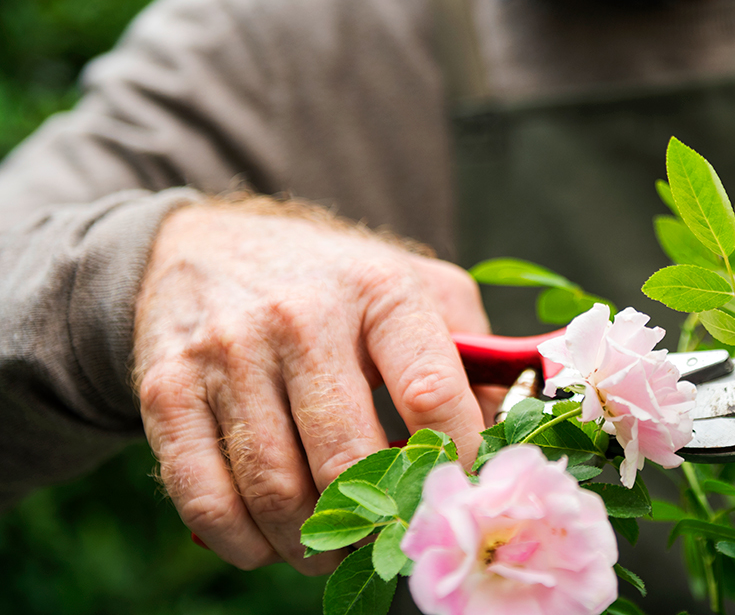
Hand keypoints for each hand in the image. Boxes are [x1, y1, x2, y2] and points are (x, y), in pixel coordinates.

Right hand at [133, 197, 489, 573]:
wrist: (205, 244)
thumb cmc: (337, 283)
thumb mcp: (419, 288)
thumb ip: (475, 356)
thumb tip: (509, 438)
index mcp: (380, 291)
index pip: (432, 395)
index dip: (453, 462)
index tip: (458, 490)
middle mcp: (301, 319)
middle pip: (348, 461)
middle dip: (379, 521)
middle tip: (391, 537)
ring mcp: (228, 355)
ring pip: (276, 492)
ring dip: (314, 546)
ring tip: (336, 549)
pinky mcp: (166, 391)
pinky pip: (205, 499)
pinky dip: (244, 545)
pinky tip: (270, 543)